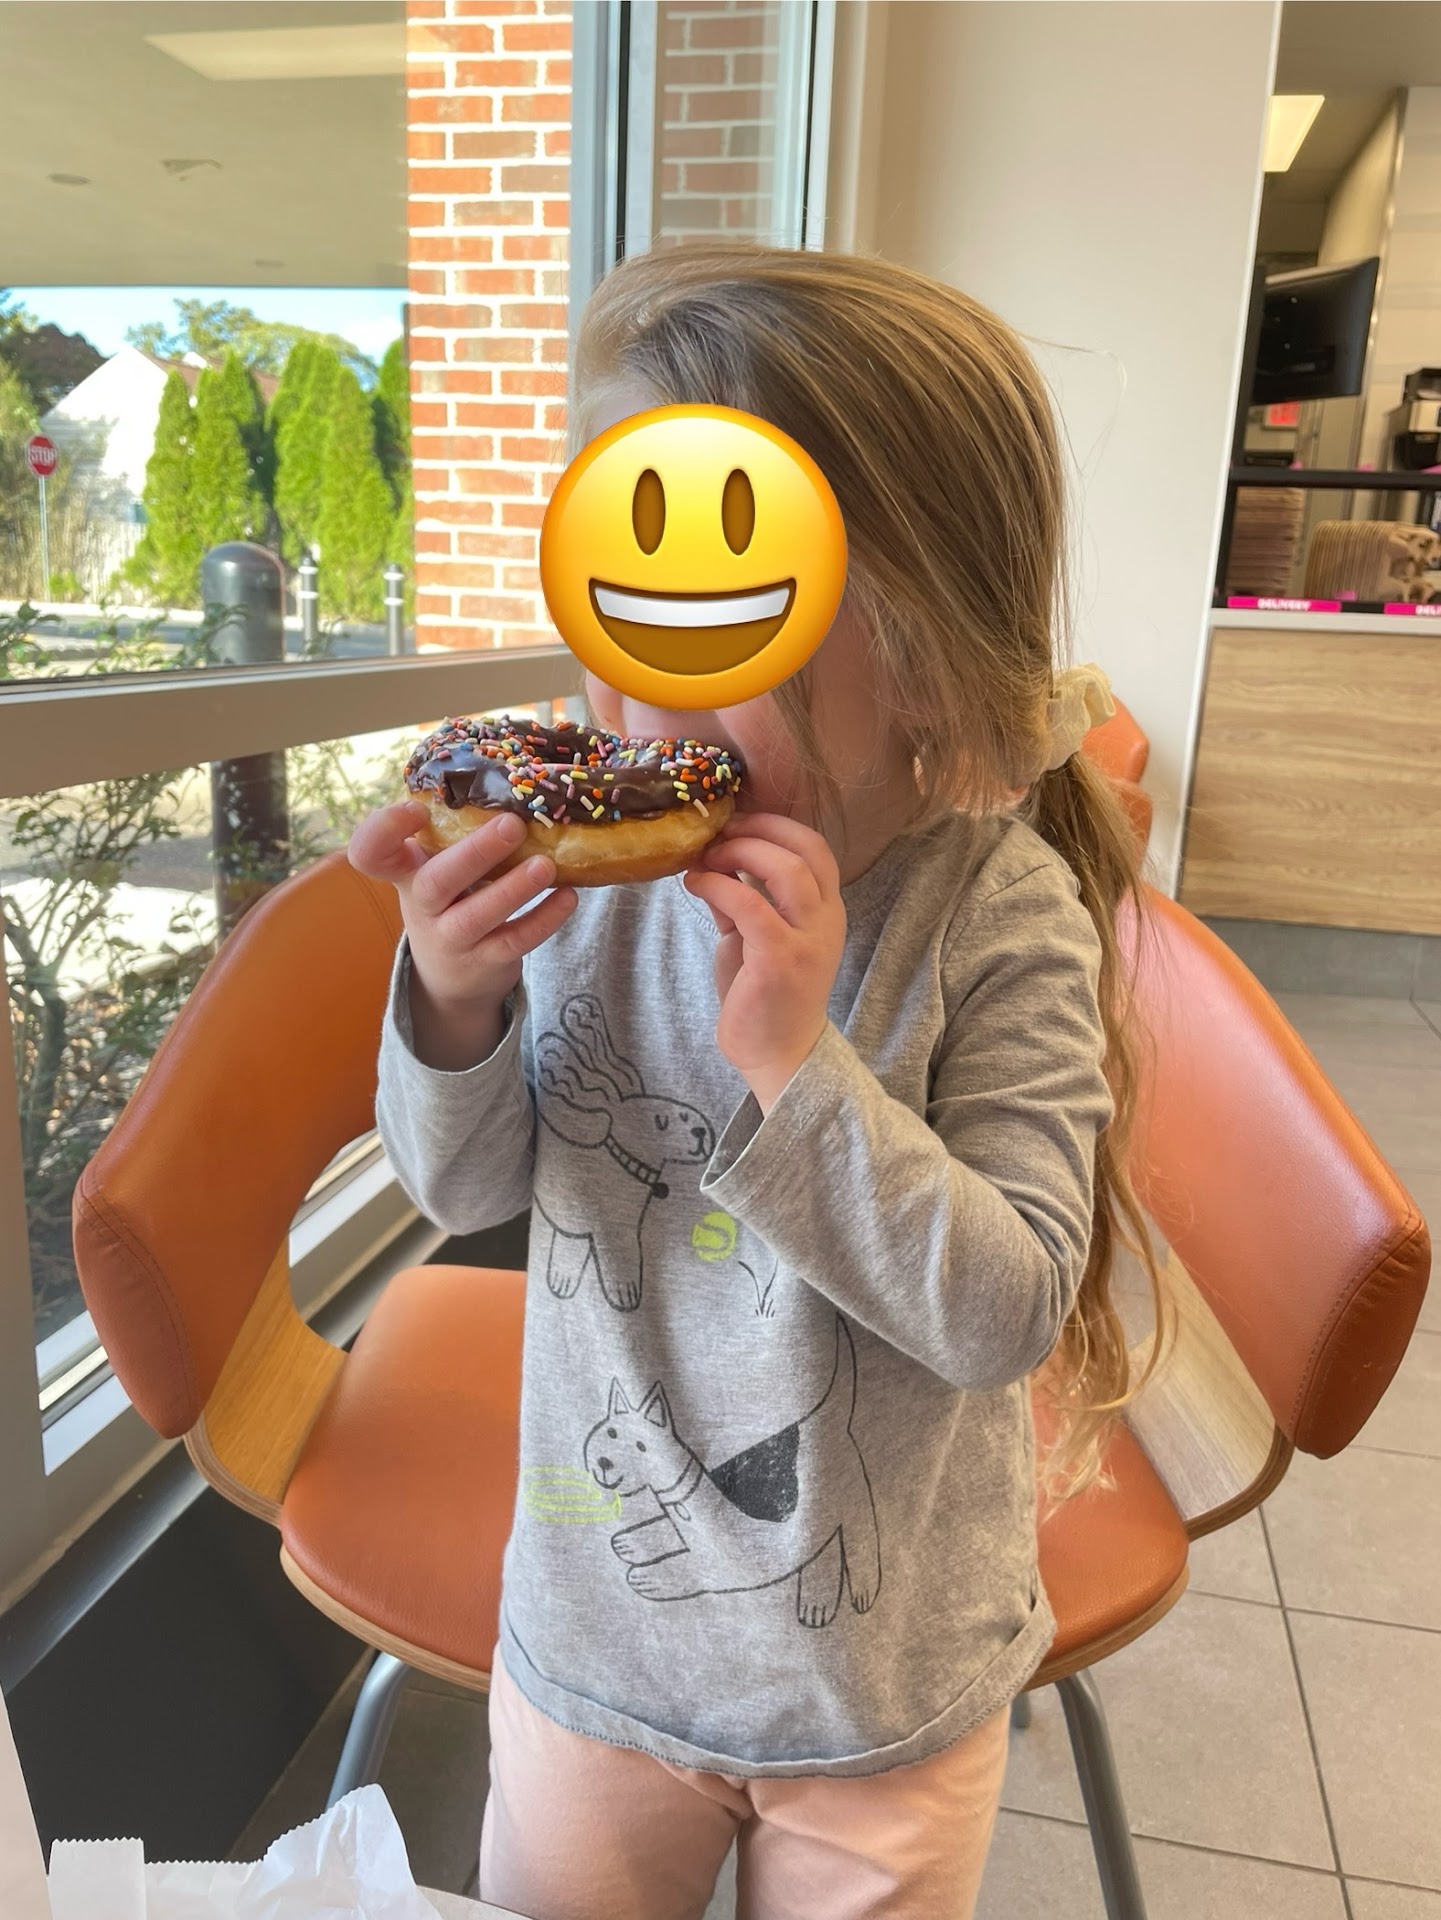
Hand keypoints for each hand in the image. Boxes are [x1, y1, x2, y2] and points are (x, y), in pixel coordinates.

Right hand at [348, 801, 576, 1069]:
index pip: (371, 851)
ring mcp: (450, 938)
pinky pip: (513, 942)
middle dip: (473, 854)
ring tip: (546, 865)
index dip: (384, 830)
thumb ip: (457, 831)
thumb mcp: (438, 866)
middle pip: (434, 882)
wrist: (450, 976)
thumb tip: (516, 780)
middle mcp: (422, 905)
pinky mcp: (483, 962)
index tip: (415, 809)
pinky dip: (543, 920)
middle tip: (512, 825)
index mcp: (405, 871)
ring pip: (476, 916)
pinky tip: (567, 897)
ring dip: (512, 889)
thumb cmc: (450, 899)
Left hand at [682, 813, 845, 1110]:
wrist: (778, 1054)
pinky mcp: (780, 959)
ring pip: (785, 870)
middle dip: (754, 832)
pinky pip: (749, 904)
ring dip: (738, 853)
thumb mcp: (754, 938)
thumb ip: (741, 900)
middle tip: (716, 836)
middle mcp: (826, 920)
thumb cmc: (766, 996)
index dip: (775, 824)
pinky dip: (718, 885)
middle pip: (803, 849)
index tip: (736, 823)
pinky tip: (696, 884)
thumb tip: (712, 862)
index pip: (815, 847)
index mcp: (826, 910)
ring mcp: (807, 940)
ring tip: (706, 858)